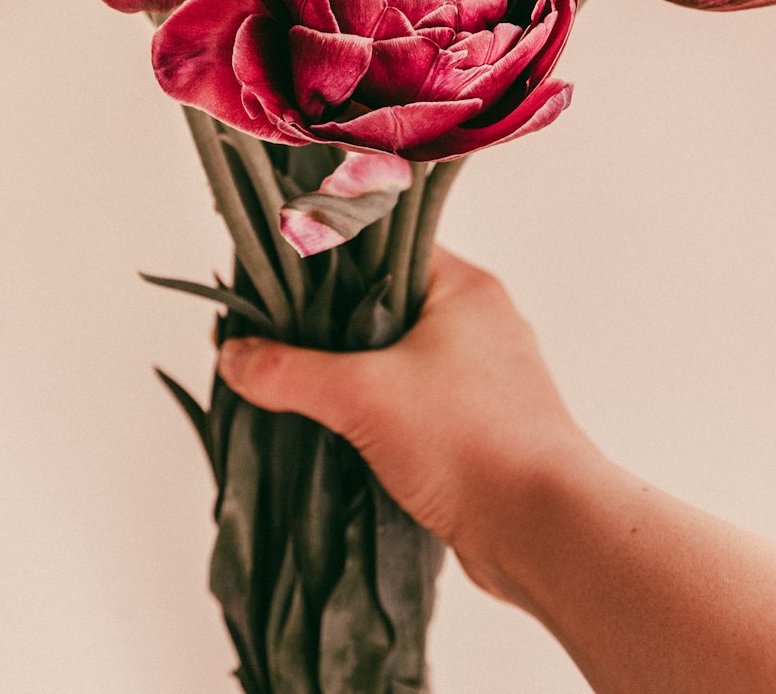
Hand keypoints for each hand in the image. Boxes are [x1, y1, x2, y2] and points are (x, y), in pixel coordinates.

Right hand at [218, 244, 586, 598]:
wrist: (544, 531)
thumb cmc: (471, 442)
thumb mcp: (363, 396)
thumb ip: (289, 371)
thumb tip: (231, 357)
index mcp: (463, 288)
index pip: (384, 245)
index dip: (328, 258)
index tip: (276, 275)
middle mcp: (478, 321)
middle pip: (386, 301)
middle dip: (329, 323)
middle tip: (271, 333)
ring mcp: (482, 375)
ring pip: (399, 355)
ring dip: (351, 371)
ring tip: (292, 382)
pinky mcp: (479, 424)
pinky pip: (414, 400)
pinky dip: (377, 409)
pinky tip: (336, 428)